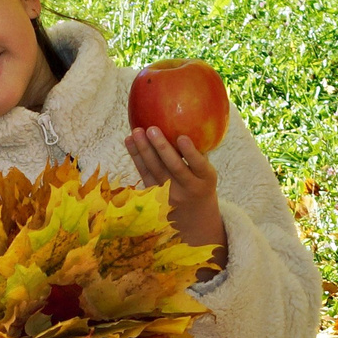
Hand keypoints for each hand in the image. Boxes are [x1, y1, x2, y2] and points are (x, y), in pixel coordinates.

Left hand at [125, 125, 224, 266]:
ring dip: (144, 150)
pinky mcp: (154, 195)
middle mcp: (188, 189)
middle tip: (152, 129)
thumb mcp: (207, 173)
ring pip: (154, 170)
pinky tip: (130, 141)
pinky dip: (136, 156)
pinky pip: (143, 173)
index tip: (182, 137)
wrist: (194, 219)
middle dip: (161, 148)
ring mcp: (169, 194)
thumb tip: (185, 118)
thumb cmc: (200, 184)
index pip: (198, 165)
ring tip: (137, 131)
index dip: (190, 153)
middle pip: (173, 167)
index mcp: (205, 180)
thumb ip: (197, 155)